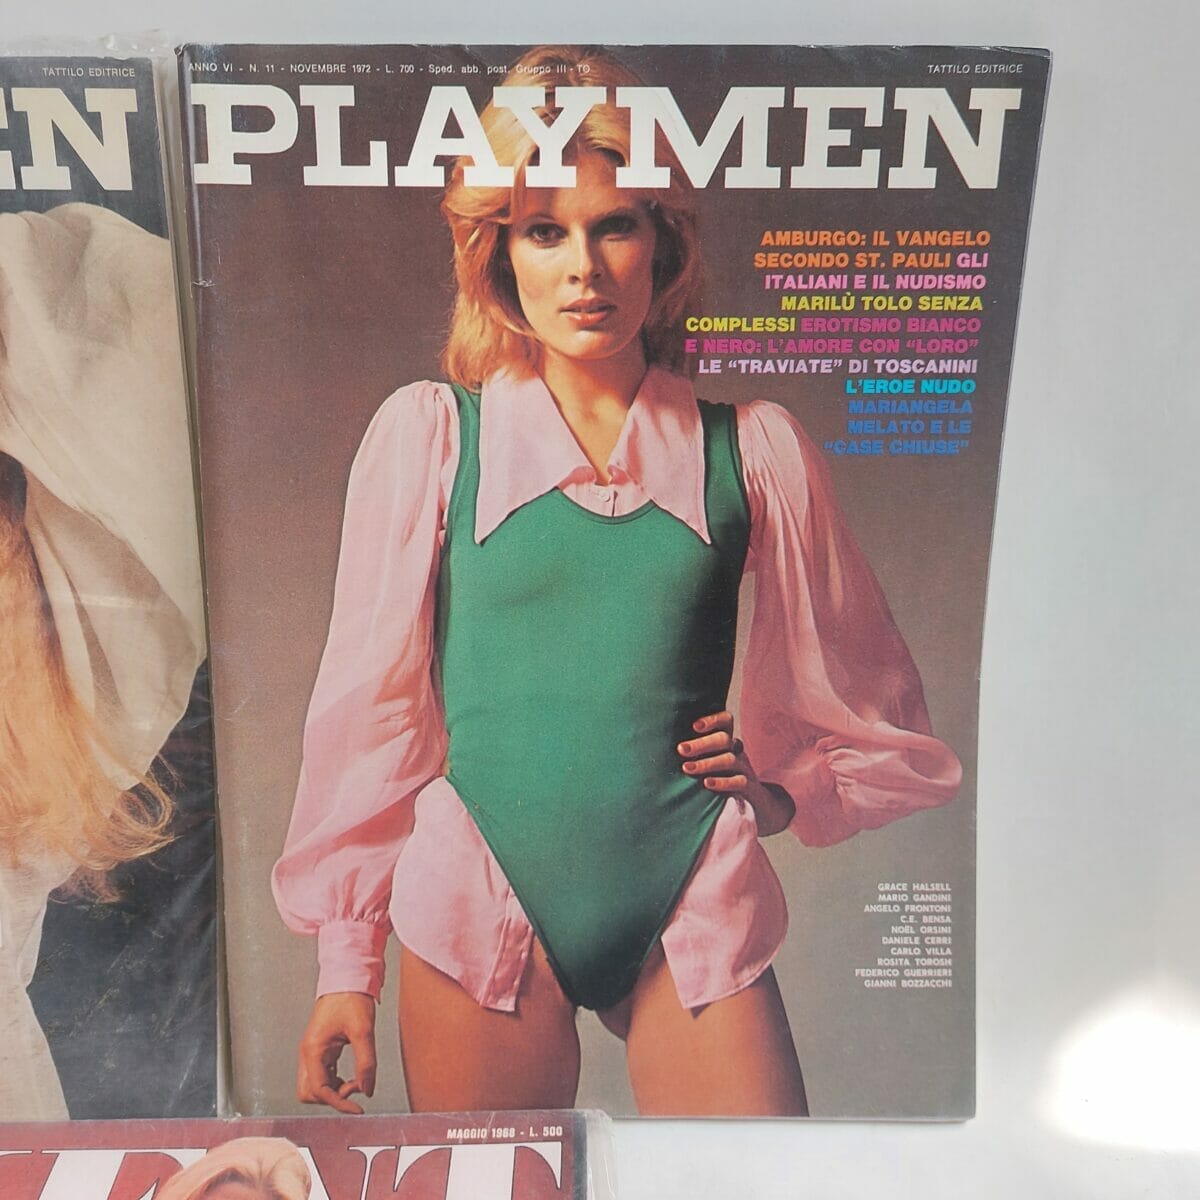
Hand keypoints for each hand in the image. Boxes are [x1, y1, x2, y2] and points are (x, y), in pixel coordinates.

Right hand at [297, 991, 376, 1113]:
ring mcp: (312, 1051)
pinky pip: (322, 1075)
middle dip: (332, 1098)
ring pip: (315, 1086)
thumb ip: (366, 1062)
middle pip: (310, 1093)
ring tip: (356, 1080)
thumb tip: (368, 1090)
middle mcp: (308, 1053)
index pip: (319, 1090)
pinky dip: (335, 1082)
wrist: (347, 977)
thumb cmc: (351, 998)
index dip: (339, 1103)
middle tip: (355, 1086)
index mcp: (313, 1050)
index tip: (358, 1108)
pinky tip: (351, 1076)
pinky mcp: (320, 1049)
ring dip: (334, 1090)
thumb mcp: (363, 1030)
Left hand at [677, 711, 795, 835]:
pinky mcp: (750, 788)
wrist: (759, 807)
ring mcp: (745, 770)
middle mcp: (737, 753)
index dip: (713, 719)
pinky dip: (722, 782)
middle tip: (681, 749)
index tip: (694, 726)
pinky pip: (739, 781)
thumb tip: (660, 747)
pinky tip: (706, 784)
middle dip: (701, 743)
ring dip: (707, 763)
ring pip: (729, 760)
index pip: (726, 721)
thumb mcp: (711, 765)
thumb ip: (694, 755)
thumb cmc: (724, 783)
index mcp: (727, 743)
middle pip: (724, 739)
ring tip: (687, 768)